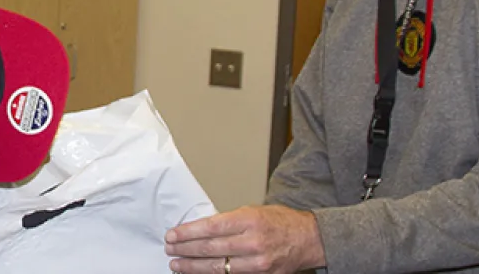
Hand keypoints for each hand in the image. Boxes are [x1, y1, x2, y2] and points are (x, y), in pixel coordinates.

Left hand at [165, 205, 324, 273]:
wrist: (308, 239)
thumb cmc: (280, 222)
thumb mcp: (253, 211)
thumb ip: (229, 221)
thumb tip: (201, 230)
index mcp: (249, 220)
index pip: (211, 227)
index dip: (188, 233)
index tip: (173, 234)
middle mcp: (253, 241)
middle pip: (211, 248)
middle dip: (186, 250)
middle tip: (170, 249)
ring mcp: (258, 262)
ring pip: (218, 267)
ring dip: (193, 267)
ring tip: (177, 265)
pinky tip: (199, 273)